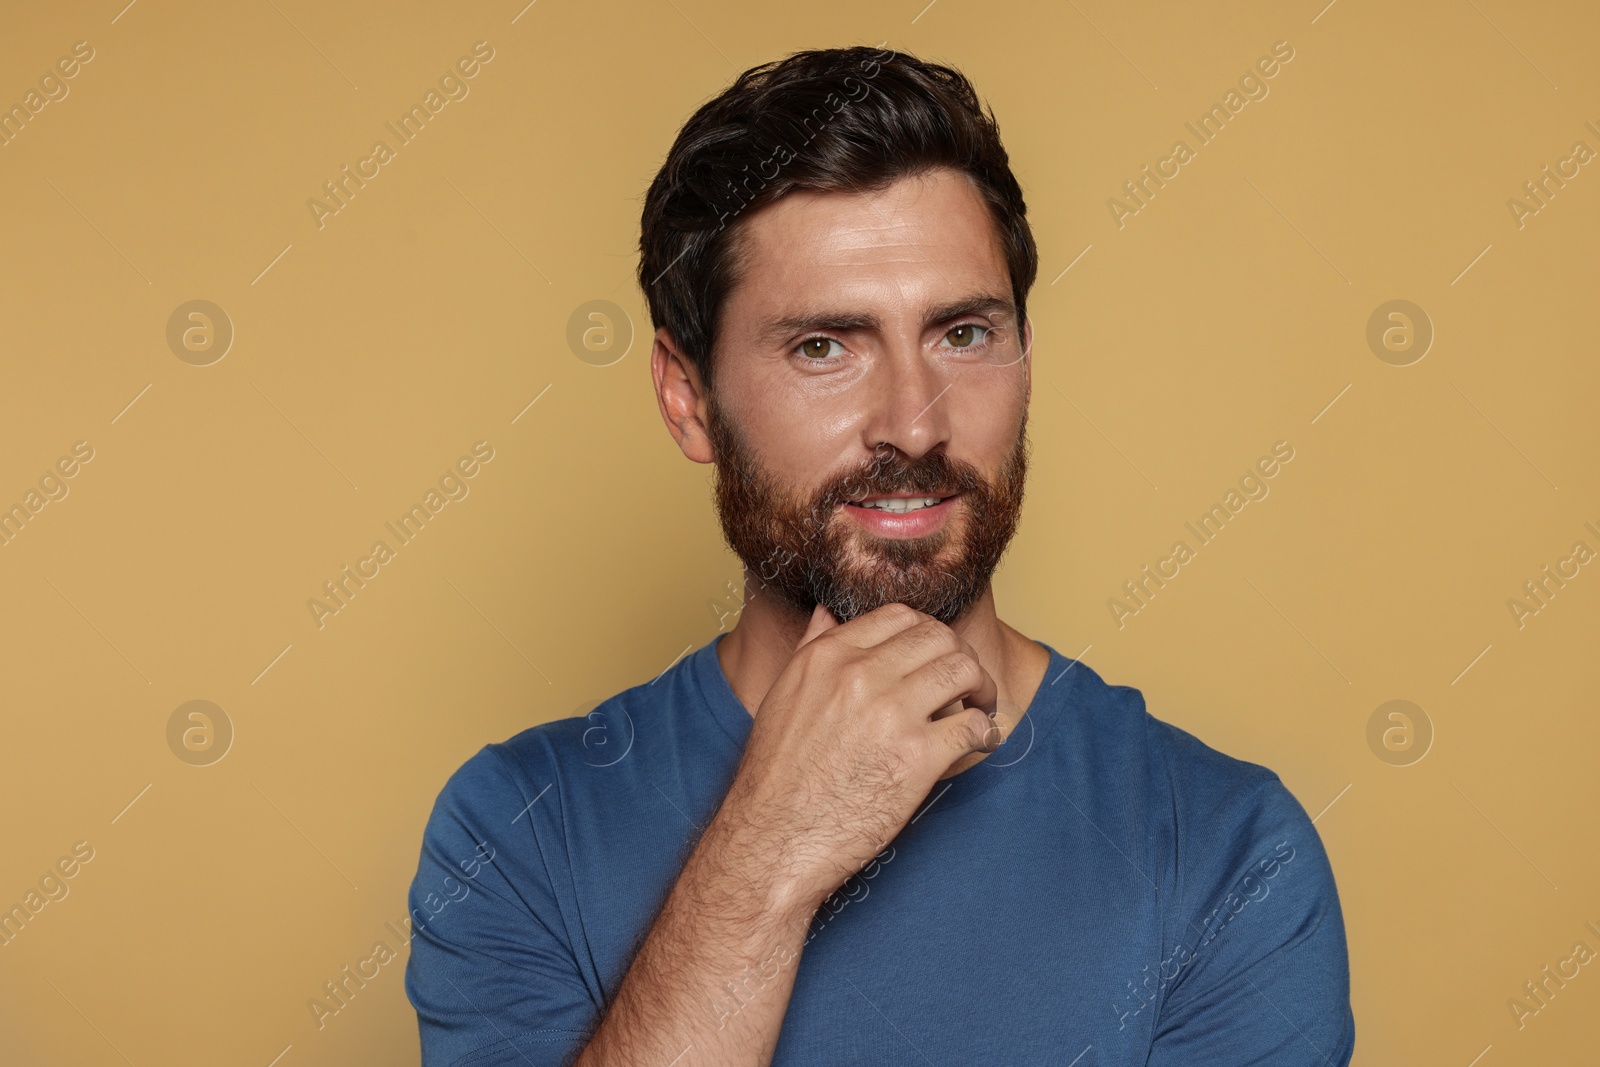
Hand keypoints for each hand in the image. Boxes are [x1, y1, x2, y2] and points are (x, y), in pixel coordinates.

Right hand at [714, 602, 1001, 913]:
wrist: (773, 838)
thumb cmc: (776, 776)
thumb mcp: (783, 695)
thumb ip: (810, 648)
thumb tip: (828, 615)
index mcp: (829, 657)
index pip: (900, 617)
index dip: (927, 633)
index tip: (935, 655)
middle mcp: (861, 676)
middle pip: (939, 637)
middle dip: (961, 656)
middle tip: (967, 683)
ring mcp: (892, 714)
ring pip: (964, 671)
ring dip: (981, 688)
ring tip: (979, 709)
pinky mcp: (917, 758)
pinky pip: (973, 726)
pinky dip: (985, 733)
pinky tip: (980, 742)